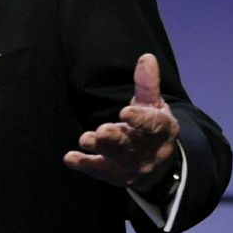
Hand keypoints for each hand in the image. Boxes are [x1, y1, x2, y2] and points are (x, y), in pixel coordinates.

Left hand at [63, 53, 178, 191]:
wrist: (158, 163)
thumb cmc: (151, 126)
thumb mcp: (153, 104)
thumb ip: (146, 83)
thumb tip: (146, 57)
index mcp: (162, 131)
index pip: (154, 126)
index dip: (141, 120)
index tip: (125, 112)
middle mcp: (150, 152)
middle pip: (133, 147)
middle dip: (116, 140)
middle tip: (101, 131)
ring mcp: (133, 167)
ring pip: (117, 161)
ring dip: (100, 151)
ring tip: (85, 140)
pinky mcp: (117, 175)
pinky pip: (101, 172)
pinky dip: (86, 165)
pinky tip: (70, 158)